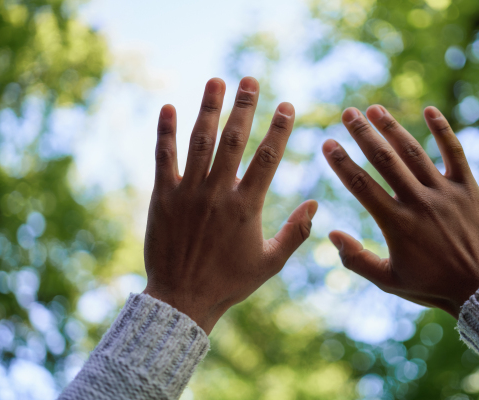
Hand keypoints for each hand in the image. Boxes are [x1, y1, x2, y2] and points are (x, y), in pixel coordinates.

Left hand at [143, 77, 316, 333]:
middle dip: (244, 105)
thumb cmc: (230, 283)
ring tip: (216, 81)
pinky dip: (165, 131)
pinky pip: (163, 157)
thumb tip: (316, 203)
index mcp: (246, 206)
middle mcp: (218, 192)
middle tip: (250, 79)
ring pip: (199, 141)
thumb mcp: (271, 263)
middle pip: (233, 139)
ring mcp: (188, 192)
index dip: (279, 128)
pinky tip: (168, 107)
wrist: (182, 299)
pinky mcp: (162, 197)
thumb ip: (296, 232)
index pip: (267, 157)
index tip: (287, 105)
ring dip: (208, 108)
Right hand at [323, 105, 478, 317]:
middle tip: (348, 113)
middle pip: (385, 160)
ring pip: (415, 152)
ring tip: (375, 109)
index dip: (342, 162)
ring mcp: (445, 193)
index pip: (362, 185)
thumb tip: (332, 234)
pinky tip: (430, 110)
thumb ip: (356, 260)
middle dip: (364, 134)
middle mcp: (419, 202)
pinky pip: (455, 154)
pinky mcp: (469, 189)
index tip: (327, 143)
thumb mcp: (389, 281)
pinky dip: (443, 131)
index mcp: (397, 224)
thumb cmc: (432, 286)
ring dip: (393, 128)